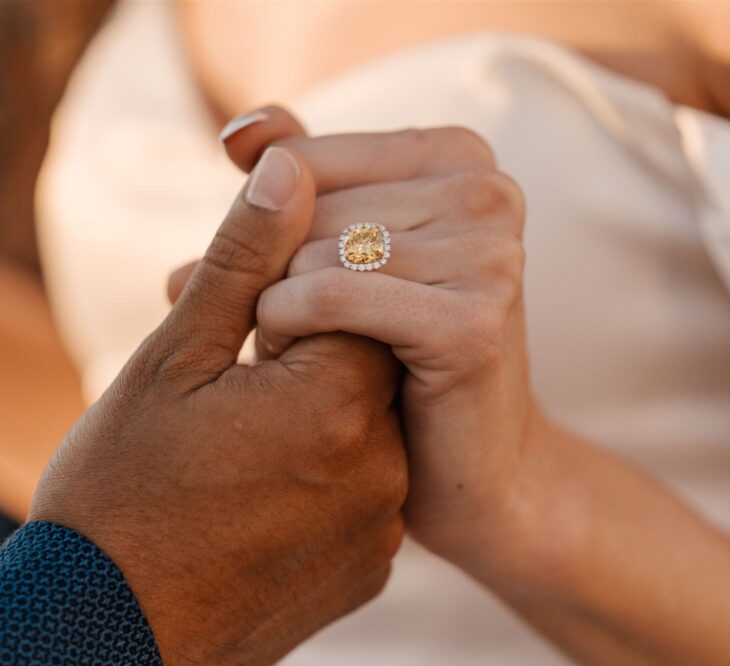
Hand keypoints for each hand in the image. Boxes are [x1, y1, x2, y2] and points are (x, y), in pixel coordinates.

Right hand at [30, 147, 406, 665]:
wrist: (103, 634)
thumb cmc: (119, 489)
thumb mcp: (171, 358)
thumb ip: (243, 259)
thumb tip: (289, 165)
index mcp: (335, 398)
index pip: (361, 294)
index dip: (303, 291)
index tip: (250, 319)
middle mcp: (380, 466)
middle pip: (371, 359)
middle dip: (312, 351)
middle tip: (241, 382)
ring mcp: (379, 527)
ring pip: (370, 428)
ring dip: (319, 416)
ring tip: (242, 443)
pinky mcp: (371, 571)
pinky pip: (365, 494)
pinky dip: (326, 477)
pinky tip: (261, 491)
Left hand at [177, 107, 536, 571]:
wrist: (476, 471)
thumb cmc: (399, 360)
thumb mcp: (348, 256)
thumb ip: (302, 185)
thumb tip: (240, 130)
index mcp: (460, 155)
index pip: (301, 158)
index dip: (261, 229)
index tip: (271, 283)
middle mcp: (486, 190)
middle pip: (303, 204)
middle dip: (264, 272)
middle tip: (271, 329)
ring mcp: (488, 254)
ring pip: (309, 250)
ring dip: (271, 309)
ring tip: (292, 353)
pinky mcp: (471, 322)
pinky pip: (328, 297)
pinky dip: (287, 330)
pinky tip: (295, 366)